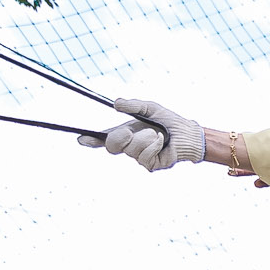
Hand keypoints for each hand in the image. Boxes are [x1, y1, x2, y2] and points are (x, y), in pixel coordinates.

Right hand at [79, 95, 202, 171]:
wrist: (188, 135)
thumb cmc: (169, 121)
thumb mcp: (149, 108)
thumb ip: (133, 106)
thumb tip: (115, 104)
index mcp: (126, 133)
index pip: (104, 138)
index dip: (91, 140)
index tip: (81, 140)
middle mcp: (130, 146)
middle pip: (112, 147)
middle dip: (119, 138)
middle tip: (128, 131)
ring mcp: (139, 157)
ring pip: (131, 150)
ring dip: (145, 138)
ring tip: (157, 134)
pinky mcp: (150, 165)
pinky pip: (145, 156)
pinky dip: (154, 145)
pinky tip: (162, 142)